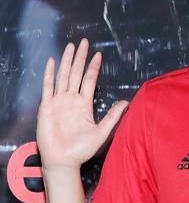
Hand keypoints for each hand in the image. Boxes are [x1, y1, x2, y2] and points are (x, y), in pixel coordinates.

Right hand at [36, 38, 128, 170]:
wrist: (64, 160)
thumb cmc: (82, 150)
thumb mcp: (102, 131)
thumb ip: (113, 116)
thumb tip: (126, 102)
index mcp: (84, 104)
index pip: (89, 80)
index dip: (94, 67)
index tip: (99, 54)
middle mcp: (71, 100)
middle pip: (76, 73)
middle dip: (81, 58)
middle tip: (85, 42)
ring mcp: (59, 101)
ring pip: (63, 75)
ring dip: (67, 61)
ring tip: (71, 46)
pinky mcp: (47, 106)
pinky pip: (48, 86)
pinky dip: (49, 74)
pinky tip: (51, 61)